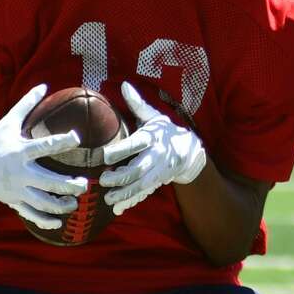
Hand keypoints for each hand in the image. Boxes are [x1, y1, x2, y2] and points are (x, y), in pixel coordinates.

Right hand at [0, 83, 88, 229]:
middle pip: (48, 181)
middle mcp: (19, 172)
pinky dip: (45, 220)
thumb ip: (26, 105)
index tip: (77, 137)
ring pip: (42, 202)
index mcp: (20, 151)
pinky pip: (31, 214)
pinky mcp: (14, 201)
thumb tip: (44, 85)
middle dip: (68, 185)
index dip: (61, 141)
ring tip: (75, 202)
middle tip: (85, 184)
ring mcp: (16, 189)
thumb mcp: (8, 122)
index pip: (44, 146)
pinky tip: (59, 222)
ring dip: (61, 205)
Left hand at [99, 82, 206, 215]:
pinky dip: (132, 202)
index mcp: (153, 138)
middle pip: (139, 168)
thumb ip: (138, 104)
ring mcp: (158, 172)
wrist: (189, 151)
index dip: (121, 150)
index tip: (105, 155)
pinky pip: (145, 194)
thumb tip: (124, 85)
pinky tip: (118, 209)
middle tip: (104, 180)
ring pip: (141, 185)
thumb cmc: (166, 131)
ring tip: (107, 198)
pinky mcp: (158, 182)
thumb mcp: (154, 116)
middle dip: (122, 176)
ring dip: (124, 194)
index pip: (136, 144)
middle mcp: (157, 156)